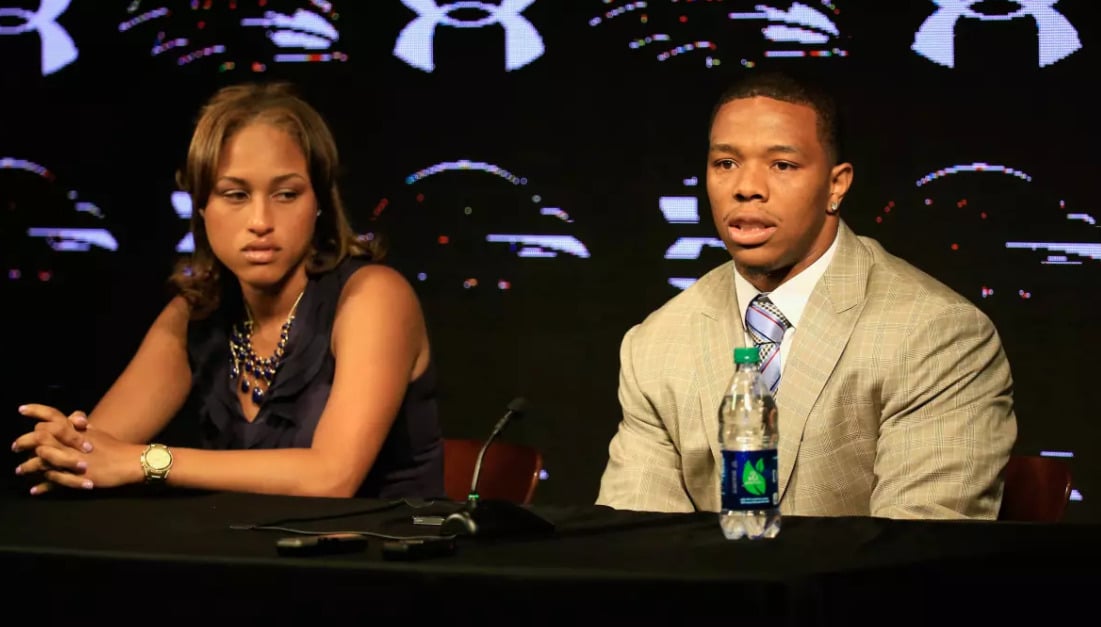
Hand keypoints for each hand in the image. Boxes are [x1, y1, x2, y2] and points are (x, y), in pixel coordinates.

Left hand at [13, 404, 143, 493]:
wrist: (128, 462)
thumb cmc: (115, 447)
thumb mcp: (97, 432)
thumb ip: (81, 426)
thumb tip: (73, 419)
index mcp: (76, 430)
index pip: (52, 415)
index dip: (36, 411)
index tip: (21, 409)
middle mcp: (70, 443)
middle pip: (40, 437)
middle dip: (24, 442)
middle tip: (15, 447)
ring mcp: (70, 460)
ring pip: (41, 461)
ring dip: (28, 466)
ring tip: (20, 471)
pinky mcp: (74, 477)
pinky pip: (53, 481)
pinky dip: (42, 486)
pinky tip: (35, 490)